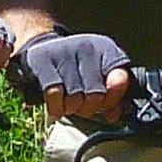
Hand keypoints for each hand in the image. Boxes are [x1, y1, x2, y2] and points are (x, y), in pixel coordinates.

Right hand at [13, 27, 132, 123]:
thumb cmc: (76, 67)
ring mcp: (64, 51)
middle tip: (82, 106)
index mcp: (106, 49)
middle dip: (89, 108)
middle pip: (96, 95)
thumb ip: (112, 96)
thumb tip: (113, 115)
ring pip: (75, 98)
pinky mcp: (42, 59)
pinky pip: (54, 94)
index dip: (113, 100)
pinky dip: (56, 107)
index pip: (120, 80)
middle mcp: (87, 46)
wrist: (41, 46)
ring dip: (71, 109)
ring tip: (68, 103)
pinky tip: (57, 106)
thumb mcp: (98, 76)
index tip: (105, 105)